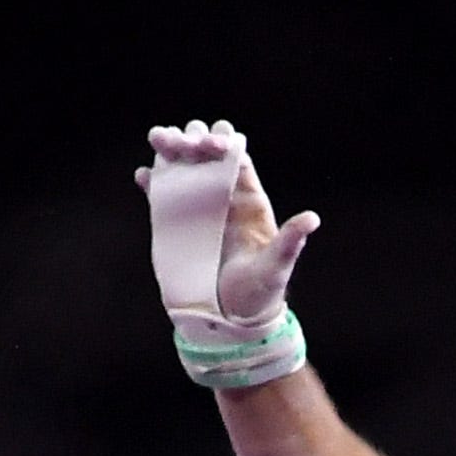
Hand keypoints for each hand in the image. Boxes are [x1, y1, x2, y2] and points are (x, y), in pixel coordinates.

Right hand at [138, 119, 320, 338]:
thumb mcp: (275, 268)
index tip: (211, 145)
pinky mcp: (175, 220)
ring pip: (181, 163)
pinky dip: (152, 178)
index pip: (235, 156)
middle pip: (206, 151)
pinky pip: (161, 191)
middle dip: (194, 137)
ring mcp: (196, 204)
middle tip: (182, 145)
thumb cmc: (260, 293)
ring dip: (169, 146)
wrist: (231, 318)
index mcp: (247, 198)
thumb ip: (289, 242)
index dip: (223, 142)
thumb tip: (311, 219)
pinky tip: (144, 176)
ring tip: (159, 140)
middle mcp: (222, 194)